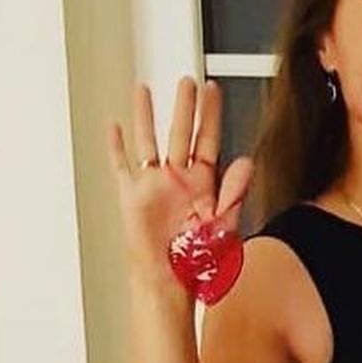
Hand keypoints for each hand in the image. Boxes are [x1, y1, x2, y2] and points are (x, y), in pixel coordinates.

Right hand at [106, 76, 253, 284]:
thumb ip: (234, 192)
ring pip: (148, 140)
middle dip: (183, 106)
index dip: (210, 115)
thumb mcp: (222, 224)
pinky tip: (114, 127)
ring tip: (145, 90)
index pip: (207, 140)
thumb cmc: (197, 260)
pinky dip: (115, 147)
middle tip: (187, 81)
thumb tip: (247, 162)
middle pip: (179, 133)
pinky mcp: (131, 196)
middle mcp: (177, 180)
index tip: (213, 90)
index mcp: (202, 184)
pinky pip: (121, 165)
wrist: (169, 281)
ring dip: (147, 116)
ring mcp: (153, 185)